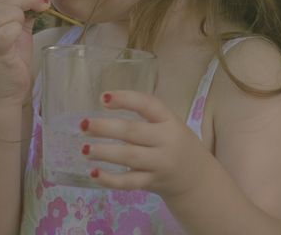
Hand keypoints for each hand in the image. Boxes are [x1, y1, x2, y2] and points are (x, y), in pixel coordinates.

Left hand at [80, 90, 210, 197]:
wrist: (197, 178)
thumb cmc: (173, 142)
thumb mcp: (167, 123)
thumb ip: (143, 115)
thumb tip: (104, 104)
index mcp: (169, 120)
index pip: (148, 104)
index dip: (125, 99)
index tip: (103, 98)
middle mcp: (166, 140)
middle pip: (133, 132)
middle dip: (105, 128)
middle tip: (83, 124)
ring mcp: (160, 164)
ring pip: (129, 157)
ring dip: (104, 152)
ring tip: (84, 149)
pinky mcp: (152, 183)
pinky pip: (129, 182)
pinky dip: (110, 179)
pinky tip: (93, 173)